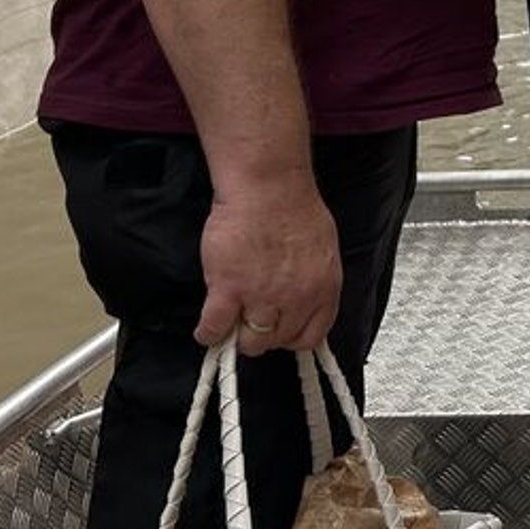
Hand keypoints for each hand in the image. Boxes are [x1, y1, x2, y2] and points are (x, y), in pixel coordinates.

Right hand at [194, 171, 341, 356]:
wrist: (268, 187)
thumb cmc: (293, 206)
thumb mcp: (321, 250)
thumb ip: (313, 279)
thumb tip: (303, 296)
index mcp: (323, 289)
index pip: (312, 335)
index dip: (292, 338)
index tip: (280, 333)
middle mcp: (297, 299)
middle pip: (278, 340)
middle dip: (263, 335)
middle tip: (249, 323)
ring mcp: (263, 297)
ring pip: (249, 341)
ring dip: (236, 335)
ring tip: (228, 326)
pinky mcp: (229, 289)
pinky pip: (216, 328)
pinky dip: (208, 333)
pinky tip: (206, 330)